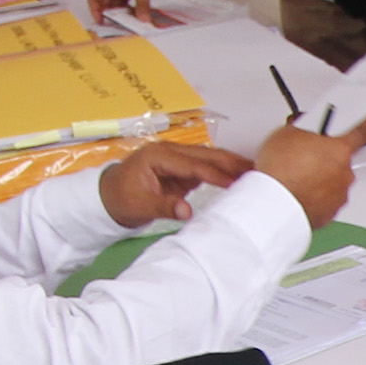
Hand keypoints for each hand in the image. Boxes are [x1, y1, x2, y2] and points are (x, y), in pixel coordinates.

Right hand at [86, 0, 166, 23]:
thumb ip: (142, 7)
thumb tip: (143, 19)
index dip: (94, 9)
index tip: (100, 20)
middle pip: (103, 1)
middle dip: (108, 12)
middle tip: (114, 24)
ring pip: (114, 1)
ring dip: (118, 11)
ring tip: (125, 21)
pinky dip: (126, 7)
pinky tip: (133, 14)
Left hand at [97, 138, 254, 224]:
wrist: (107, 197)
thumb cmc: (120, 199)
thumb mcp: (139, 206)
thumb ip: (163, 207)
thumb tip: (186, 211)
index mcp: (158, 156)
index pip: (193, 164)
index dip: (216, 173)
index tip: (236, 182)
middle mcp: (170, 152)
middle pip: (206, 155)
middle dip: (231, 163)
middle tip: (258, 170)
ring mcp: (176, 159)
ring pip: (208, 158)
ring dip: (231, 164)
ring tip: (256, 171)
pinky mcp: (181, 168)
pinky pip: (206, 167)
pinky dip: (223, 171)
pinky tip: (240, 176)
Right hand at [246, 122, 352, 224]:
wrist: (273, 203)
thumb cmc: (280, 172)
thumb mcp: (286, 134)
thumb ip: (303, 129)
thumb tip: (301, 130)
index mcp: (340, 151)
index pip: (354, 136)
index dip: (343, 133)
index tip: (338, 133)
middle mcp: (345, 175)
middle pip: (340, 162)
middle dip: (324, 159)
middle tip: (304, 157)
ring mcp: (338, 197)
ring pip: (333, 184)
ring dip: (319, 180)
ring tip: (296, 178)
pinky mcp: (328, 215)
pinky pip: (324, 202)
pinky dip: (314, 199)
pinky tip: (297, 193)